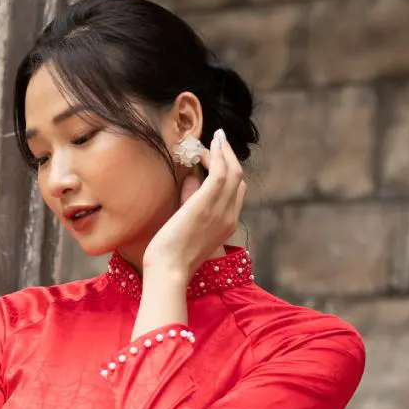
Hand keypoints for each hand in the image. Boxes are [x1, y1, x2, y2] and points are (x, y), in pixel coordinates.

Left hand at [142, 128, 246, 278]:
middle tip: (219, 141)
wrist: (168, 271)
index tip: (217, 159)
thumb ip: (192, 204)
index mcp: (227, 226)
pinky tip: (206, 146)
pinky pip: (220, 171)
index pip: (237, 193)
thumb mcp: (187, 228)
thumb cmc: (171, 256)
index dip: (230, 172)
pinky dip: (216, 155)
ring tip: (214, 137)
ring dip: (223, 151)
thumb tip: (189, 180)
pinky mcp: (207, 203)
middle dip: (230, 157)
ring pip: (232, 171)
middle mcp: (229, 217)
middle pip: (239, 179)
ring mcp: (221, 210)